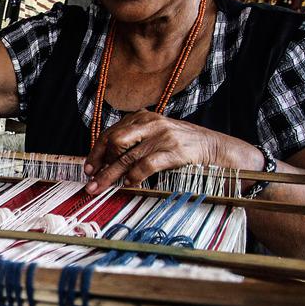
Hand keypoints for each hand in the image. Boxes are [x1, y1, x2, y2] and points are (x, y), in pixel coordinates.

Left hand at [83, 110, 244, 193]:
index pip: (110, 133)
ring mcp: (162, 136)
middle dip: (99, 163)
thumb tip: (106, 163)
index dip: (96, 152)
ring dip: (110, 175)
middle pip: (114, 142)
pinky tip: (129, 185)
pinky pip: (145, 165)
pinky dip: (134, 177)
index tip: (88, 168)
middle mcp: (150, 124)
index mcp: (142, 118)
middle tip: (91, 181)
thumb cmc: (182, 145)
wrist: (216, 148)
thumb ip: (133, 142)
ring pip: (126, 157)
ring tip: (101, 187)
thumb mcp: (155, 135)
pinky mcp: (173, 151)